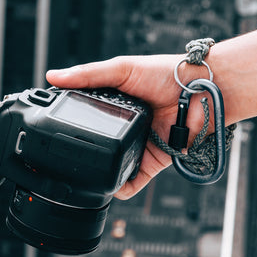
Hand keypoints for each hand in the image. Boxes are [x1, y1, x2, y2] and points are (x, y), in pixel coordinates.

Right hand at [46, 54, 205, 198]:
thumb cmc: (169, 73)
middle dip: (84, 150)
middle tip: (66, 153)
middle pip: (97, 142)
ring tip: (86, 172)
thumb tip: (54, 76)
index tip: (51, 127)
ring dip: (102, 171)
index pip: (85, 114)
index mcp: (114, 103)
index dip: (69, 121)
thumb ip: (87, 75)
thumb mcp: (122, 69)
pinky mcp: (153, 161)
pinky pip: (134, 181)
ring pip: (113, 164)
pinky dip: (122, 187)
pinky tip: (112, 187)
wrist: (205, 92)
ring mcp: (137, 144)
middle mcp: (124, 125)